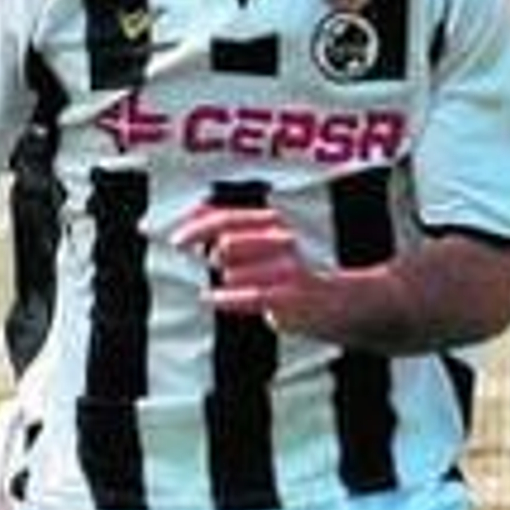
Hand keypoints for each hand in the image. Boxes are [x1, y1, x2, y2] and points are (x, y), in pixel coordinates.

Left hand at [175, 201, 327, 331]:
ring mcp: (287, 267)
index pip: (227, 218)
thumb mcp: (261, 240)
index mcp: (273, 221)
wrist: (331, 299)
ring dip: (228, 280)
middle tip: (218, 263)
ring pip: (233, 273)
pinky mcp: (289, 296)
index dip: (197, 228)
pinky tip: (212, 297)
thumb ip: (229, 224)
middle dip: (214, 257)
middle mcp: (282, 239)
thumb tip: (196, 209)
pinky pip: (249, 296)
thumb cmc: (290, 269)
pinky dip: (225, 298)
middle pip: (227, 244)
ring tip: (242, 283)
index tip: (177, 240)